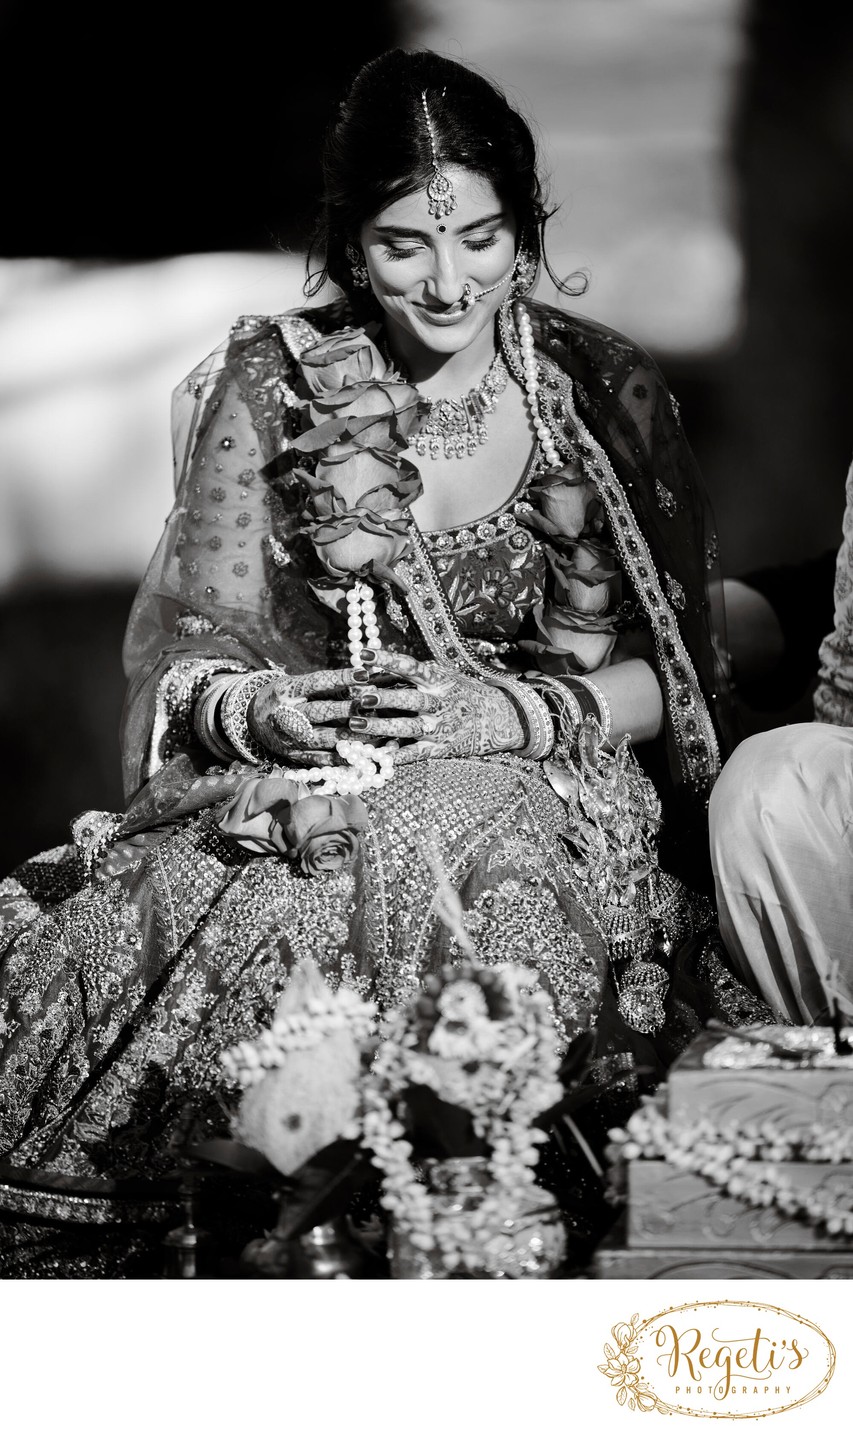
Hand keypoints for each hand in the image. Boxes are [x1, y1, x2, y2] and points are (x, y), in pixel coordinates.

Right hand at [247, 665, 431, 758]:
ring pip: (321, 738)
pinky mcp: (293, 756)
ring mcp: (288, 737)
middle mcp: (285, 713)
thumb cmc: (284, 697)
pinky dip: (340, 760)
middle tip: (374, 705)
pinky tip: (360, 758)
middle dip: (348, 709)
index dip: (341, 678)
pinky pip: (319, 760)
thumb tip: (366, 677)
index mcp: (286, 690)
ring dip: (349, 736)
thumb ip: (327, 684)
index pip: (317, 682)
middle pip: (320, 711)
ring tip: (374, 734)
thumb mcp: (297, 683)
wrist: (249, 719)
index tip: (365, 673)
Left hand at [343, 652, 524, 762]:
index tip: (363, 654)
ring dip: (380, 726)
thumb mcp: (444, 676)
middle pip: (408, 700)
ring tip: (356, 724)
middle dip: (384, 699)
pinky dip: (394, 756)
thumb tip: (378, 667)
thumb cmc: (461, 693)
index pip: (410, 667)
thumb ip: (416, 674)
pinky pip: (413, 754)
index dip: (387, 659)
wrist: (495, 719)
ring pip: (406, 728)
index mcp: (438, 681)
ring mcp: (438, 728)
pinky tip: (374, 755)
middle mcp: (438, 703)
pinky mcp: (439, 749)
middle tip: (361, 697)